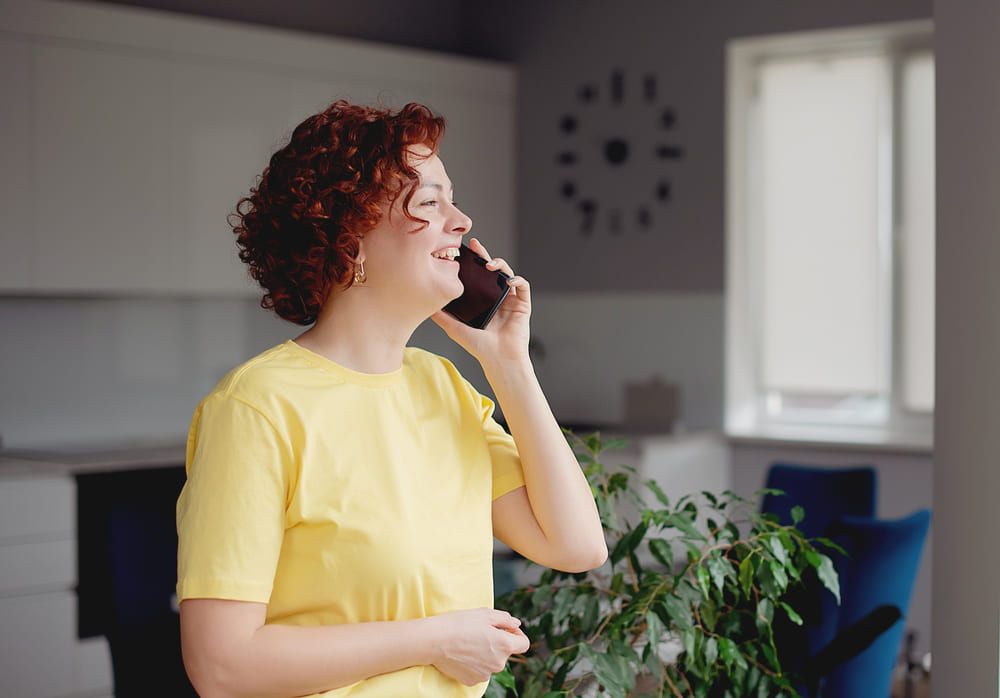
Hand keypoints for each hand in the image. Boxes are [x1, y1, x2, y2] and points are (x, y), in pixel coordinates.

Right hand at [428, 608, 529, 685]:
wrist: (435, 641)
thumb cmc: (460, 623)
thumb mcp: (485, 614)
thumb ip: (505, 619)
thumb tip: (516, 625)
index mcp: (505, 645)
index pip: (524, 644)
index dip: (518, 635)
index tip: (507, 630)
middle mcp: (498, 663)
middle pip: (505, 653)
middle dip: (497, 643)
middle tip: (480, 632)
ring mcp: (486, 674)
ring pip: (491, 662)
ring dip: (485, 653)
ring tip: (468, 643)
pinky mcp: (472, 680)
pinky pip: (479, 671)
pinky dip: (474, 663)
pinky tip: (463, 654)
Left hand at [431, 238, 531, 366]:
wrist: (499, 359)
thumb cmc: (480, 347)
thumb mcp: (455, 329)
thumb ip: (442, 316)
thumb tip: (426, 305)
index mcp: (482, 300)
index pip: (477, 276)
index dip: (472, 262)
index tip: (462, 251)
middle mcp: (496, 297)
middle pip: (492, 270)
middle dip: (484, 255)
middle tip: (476, 245)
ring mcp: (510, 300)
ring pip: (508, 274)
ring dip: (501, 265)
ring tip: (490, 265)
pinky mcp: (523, 304)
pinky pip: (523, 286)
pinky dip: (517, 279)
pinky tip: (508, 280)